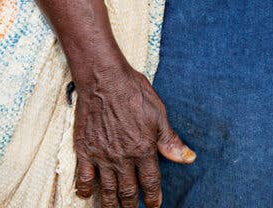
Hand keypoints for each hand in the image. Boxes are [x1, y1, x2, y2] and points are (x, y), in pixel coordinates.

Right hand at [74, 59, 194, 207]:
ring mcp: (102, 156)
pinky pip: (84, 178)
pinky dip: (86, 191)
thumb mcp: (158, 112)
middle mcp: (123, 157)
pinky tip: (89, 196)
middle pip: (128, 192)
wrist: (103, 78)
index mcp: (143, 148)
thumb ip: (170, 140)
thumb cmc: (133, 90)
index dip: (154, 198)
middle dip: (132, 206)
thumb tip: (188, 158)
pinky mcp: (85, 150)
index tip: (155, 207)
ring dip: (113, 204)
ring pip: (108, 190)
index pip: (151, 182)